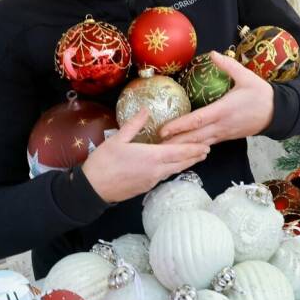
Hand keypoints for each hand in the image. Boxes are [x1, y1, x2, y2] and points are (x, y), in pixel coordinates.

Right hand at [82, 110, 209, 203]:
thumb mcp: (117, 139)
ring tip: (195, 157)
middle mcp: (156, 170)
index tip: (206, 146)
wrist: (92, 189)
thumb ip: (134, 124)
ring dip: (185, 163)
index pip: (179, 152)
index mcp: (151, 157)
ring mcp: (151, 180)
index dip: (194, 149)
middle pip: (180, 163)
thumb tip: (147, 109)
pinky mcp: (145, 187)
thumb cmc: (104, 162)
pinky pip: (163, 176)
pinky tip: (173, 166)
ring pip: (173, 171)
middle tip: (207, 151)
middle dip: (194, 156)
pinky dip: (173, 169)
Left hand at [159, 51, 273, 145]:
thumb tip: (213, 53)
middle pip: (194, 137)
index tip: (164, 130)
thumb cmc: (261, 94)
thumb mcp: (246, 76)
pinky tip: (181, 150)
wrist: (277, 113)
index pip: (198, 120)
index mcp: (223, 110)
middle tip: (154, 146)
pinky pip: (206, 144)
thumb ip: (229, 65)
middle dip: (174, 142)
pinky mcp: (225, 137)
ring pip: (199, 144)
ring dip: (181, 148)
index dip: (180, 126)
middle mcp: (221, 125)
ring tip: (163, 151)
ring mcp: (223, 133)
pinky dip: (192, 148)